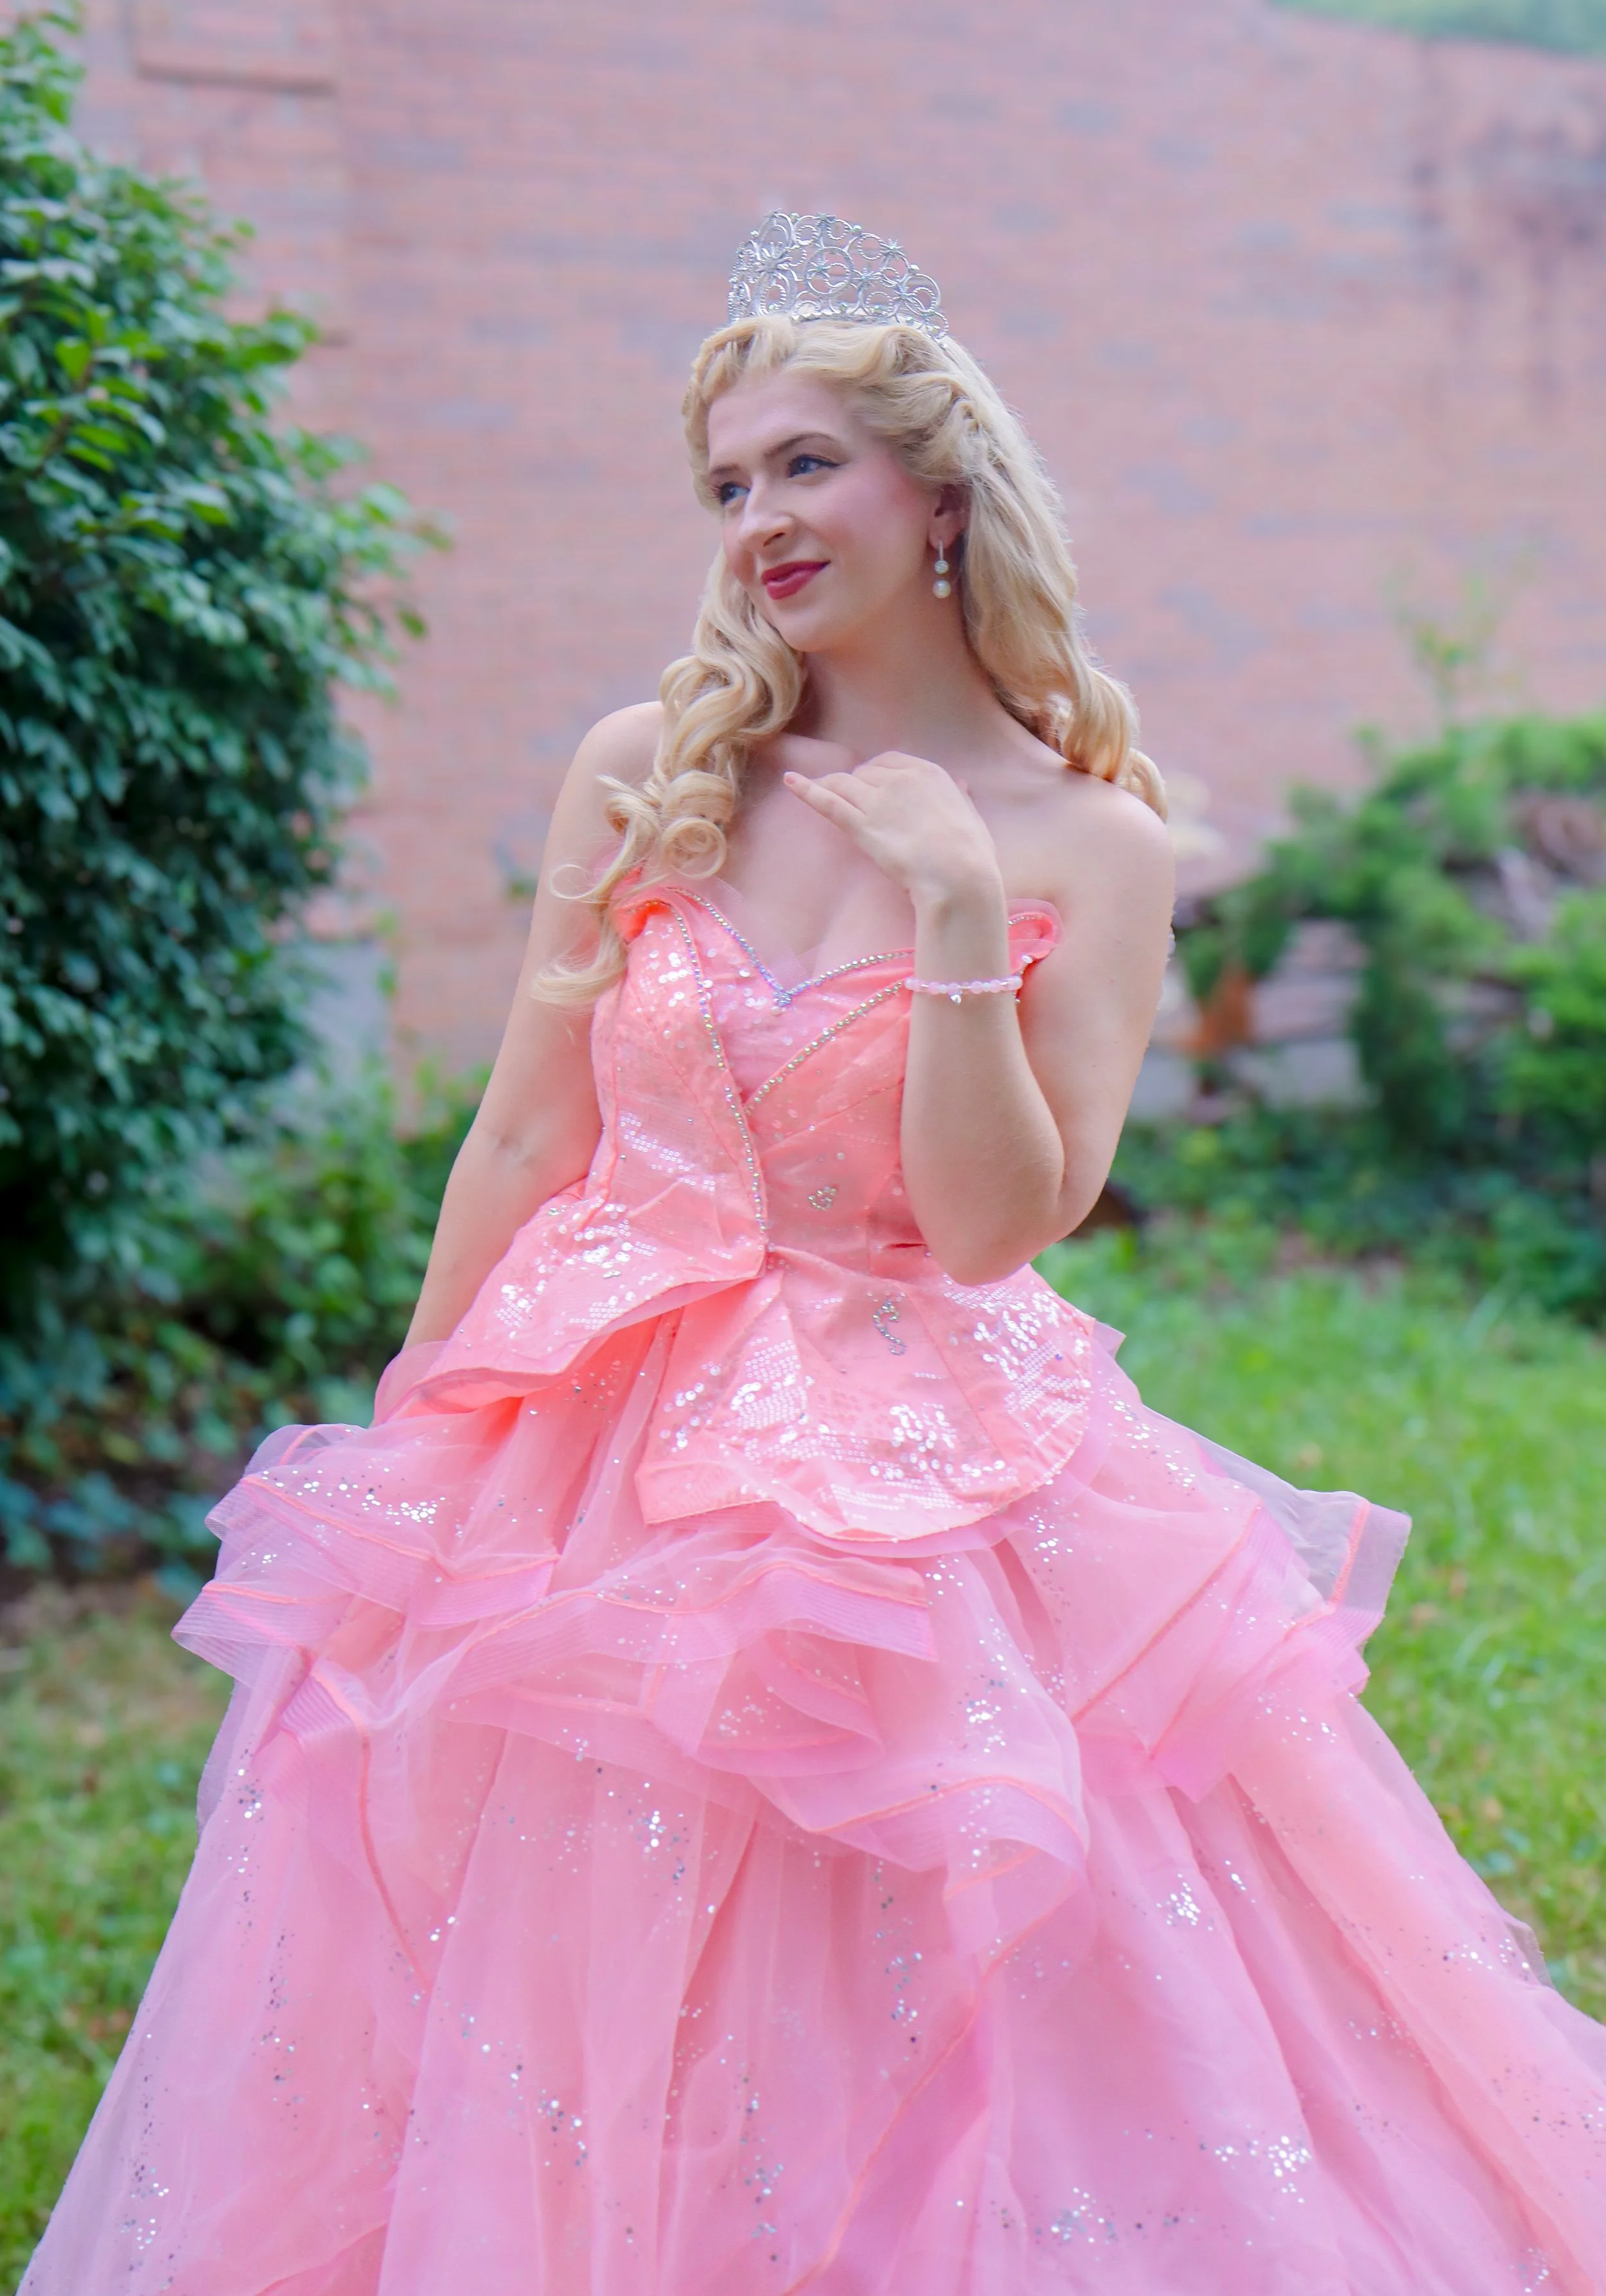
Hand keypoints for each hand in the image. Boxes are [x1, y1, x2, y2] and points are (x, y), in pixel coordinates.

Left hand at [783, 750, 1002, 909]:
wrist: (959, 877)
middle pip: (864, 773)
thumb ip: (960, 797)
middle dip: (856, 785)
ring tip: (817, 791)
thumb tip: (960, 784)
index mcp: (928, 773)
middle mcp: (899, 779)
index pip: (890, 761)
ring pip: (844, 785)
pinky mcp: (860, 825)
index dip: (877, 773)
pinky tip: (789, 781)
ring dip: (833, 788)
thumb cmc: (971, 854)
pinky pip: (828, 801)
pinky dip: (806, 790)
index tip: (872, 785)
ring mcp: (877, 801)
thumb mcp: (971, 816)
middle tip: (852, 803)